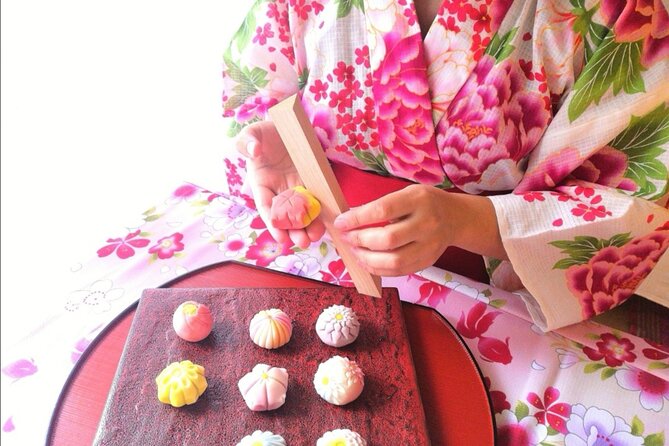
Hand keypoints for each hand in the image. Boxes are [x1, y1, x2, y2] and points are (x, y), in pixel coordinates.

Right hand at [236, 120, 324, 247]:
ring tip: (315, 236)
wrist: (285, 124)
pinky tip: (326, 220)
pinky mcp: (312, 182)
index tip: (280, 238)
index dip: (272, 223)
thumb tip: (254, 150)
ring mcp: (296, 187)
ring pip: (302, 211)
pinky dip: (320, 211)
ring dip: (308, 226)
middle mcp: (279, 190)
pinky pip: (316, 198)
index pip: (265, 207)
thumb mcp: (251, 133)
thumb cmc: (264, 132)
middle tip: (303, 242)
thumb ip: (247, 142)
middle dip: (293, 231)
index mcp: (261, 183)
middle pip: (285, 216)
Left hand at [333, 184, 505, 275]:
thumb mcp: (406, 193)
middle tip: (347, 238)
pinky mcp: (428, 262)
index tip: (341, 222)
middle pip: (388, 239)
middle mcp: (427, 223)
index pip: (383, 210)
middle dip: (360, 241)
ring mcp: (429, 246)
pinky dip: (378, 270)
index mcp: (418, 199)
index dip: (357, 219)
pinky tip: (367, 262)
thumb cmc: (425, 203)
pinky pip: (399, 272)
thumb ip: (381, 206)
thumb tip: (349, 220)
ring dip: (367, 259)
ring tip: (355, 252)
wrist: (456, 218)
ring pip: (394, 261)